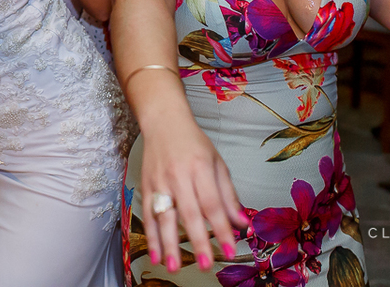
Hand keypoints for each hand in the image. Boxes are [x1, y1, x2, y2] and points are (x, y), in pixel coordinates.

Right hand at [139, 120, 246, 273]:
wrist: (163, 121)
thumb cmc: (193, 143)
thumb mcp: (217, 163)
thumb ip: (229, 196)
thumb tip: (242, 224)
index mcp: (200, 168)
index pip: (212, 204)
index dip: (221, 228)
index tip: (230, 250)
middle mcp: (179, 175)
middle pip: (189, 213)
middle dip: (197, 241)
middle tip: (205, 264)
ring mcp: (160, 182)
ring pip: (164, 217)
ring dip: (169, 244)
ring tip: (175, 267)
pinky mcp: (146, 186)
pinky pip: (148, 215)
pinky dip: (151, 236)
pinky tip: (156, 255)